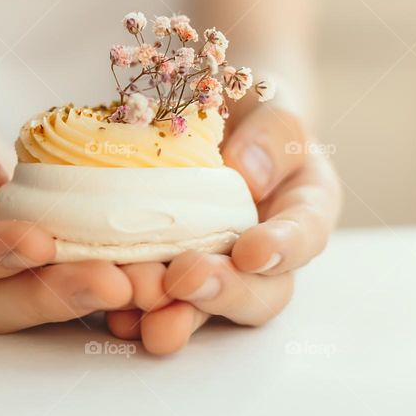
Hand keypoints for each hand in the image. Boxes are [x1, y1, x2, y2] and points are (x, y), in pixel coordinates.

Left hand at [105, 105, 341, 353]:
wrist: (202, 113)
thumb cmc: (247, 113)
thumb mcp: (270, 105)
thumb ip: (273, 135)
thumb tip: (249, 172)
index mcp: (302, 211)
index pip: (306, 234)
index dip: (283, 249)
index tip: (252, 251)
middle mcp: (263, 257)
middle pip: (257, 292)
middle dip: (221, 291)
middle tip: (187, 278)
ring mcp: (212, 273)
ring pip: (200, 308)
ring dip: (170, 311)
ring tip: (138, 296)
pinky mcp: (164, 280)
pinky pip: (150, 307)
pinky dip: (129, 311)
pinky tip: (110, 304)